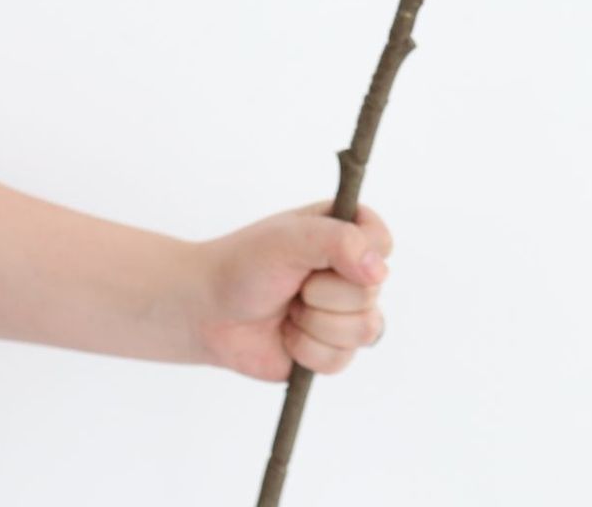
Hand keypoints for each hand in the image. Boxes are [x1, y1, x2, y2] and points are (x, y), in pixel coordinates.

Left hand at [192, 202, 392, 380]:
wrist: (208, 311)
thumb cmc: (244, 263)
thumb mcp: (291, 239)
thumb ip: (340, 242)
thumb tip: (378, 271)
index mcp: (345, 232)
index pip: (383, 243)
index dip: (359, 256)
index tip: (322, 257)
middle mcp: (350, 271)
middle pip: (372, 292)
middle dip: (324, 294)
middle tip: (294, 284)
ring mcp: (343, 313)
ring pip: (365, 329)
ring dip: (316, 324)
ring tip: (289, 310)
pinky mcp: (331, 349)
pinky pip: (342, 360)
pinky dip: (308, 351)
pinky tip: (286, 335)